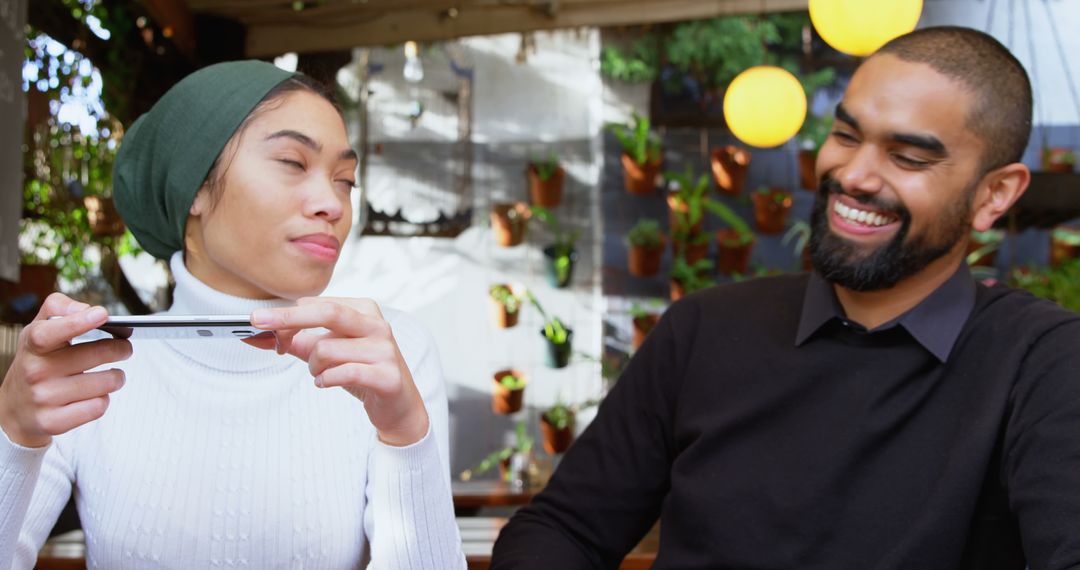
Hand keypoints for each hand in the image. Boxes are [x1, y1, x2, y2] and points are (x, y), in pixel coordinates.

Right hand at [0, 293, 130, 447]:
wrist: (15, 409)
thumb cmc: (36, 364)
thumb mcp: (38, 331)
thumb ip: (59, 309)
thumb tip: (86, 309)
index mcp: (32, 346)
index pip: (49, 332)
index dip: (77, 322)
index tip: (102, 314)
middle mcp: (35, 372)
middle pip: (96, 355)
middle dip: (121, 349)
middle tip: (124, 348)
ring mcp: (43, 399)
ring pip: (106, 382)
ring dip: (116, 377)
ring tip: (111, 374)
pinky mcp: (53, 422)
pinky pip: (98, 407)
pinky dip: (104, 399)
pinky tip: (95, 395)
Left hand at [249, 298, 428, 446]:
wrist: (398, 405)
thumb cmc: (362, 372)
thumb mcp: (329, 353)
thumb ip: (299, 342)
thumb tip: (263, 334)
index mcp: (364, 310)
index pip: (318, 304)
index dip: (288, 316)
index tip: (263, 324)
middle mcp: (376, 325)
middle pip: (327, 312)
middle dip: (287, 317)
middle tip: (256, 321)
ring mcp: (385, 350)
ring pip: (327, 349)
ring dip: (313, 367)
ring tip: (321, 375)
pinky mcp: (388, 375)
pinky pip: (344, 372)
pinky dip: (327, 379)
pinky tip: (326, 383)